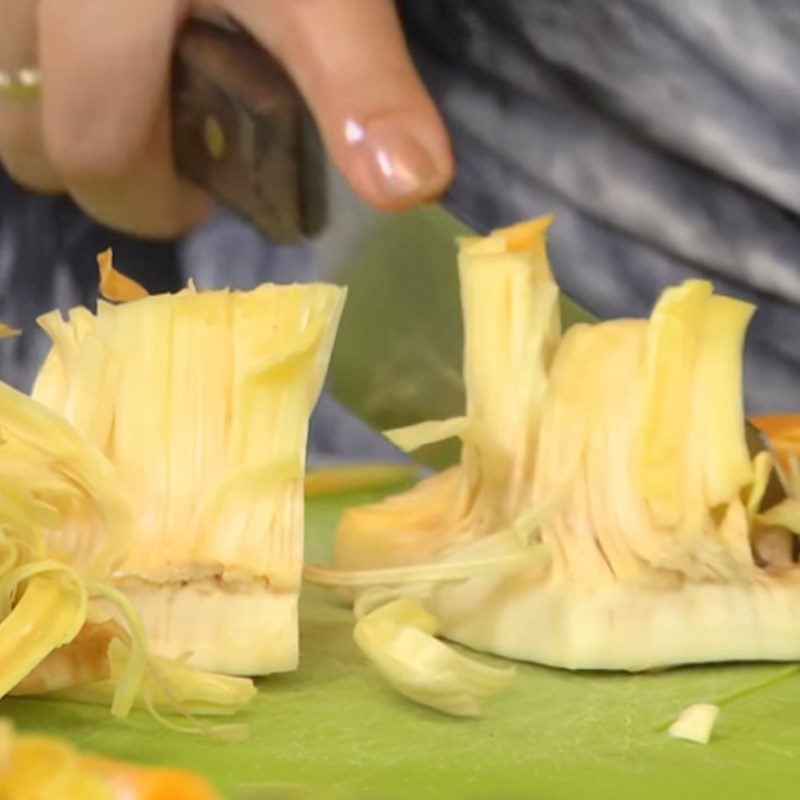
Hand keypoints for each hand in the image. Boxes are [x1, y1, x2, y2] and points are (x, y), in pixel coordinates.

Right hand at [0, 0, 453, 236]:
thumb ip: (359, 80)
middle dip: (100, 163)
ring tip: (134, 82)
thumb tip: (410, 186)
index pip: (93, 156)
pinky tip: (100, 23)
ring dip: (60, 106)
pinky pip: (2, 27)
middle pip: (22, 138)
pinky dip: (39, 44)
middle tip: (170, 139)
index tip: (203, 196)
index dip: (151, 202)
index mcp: (97, 5)